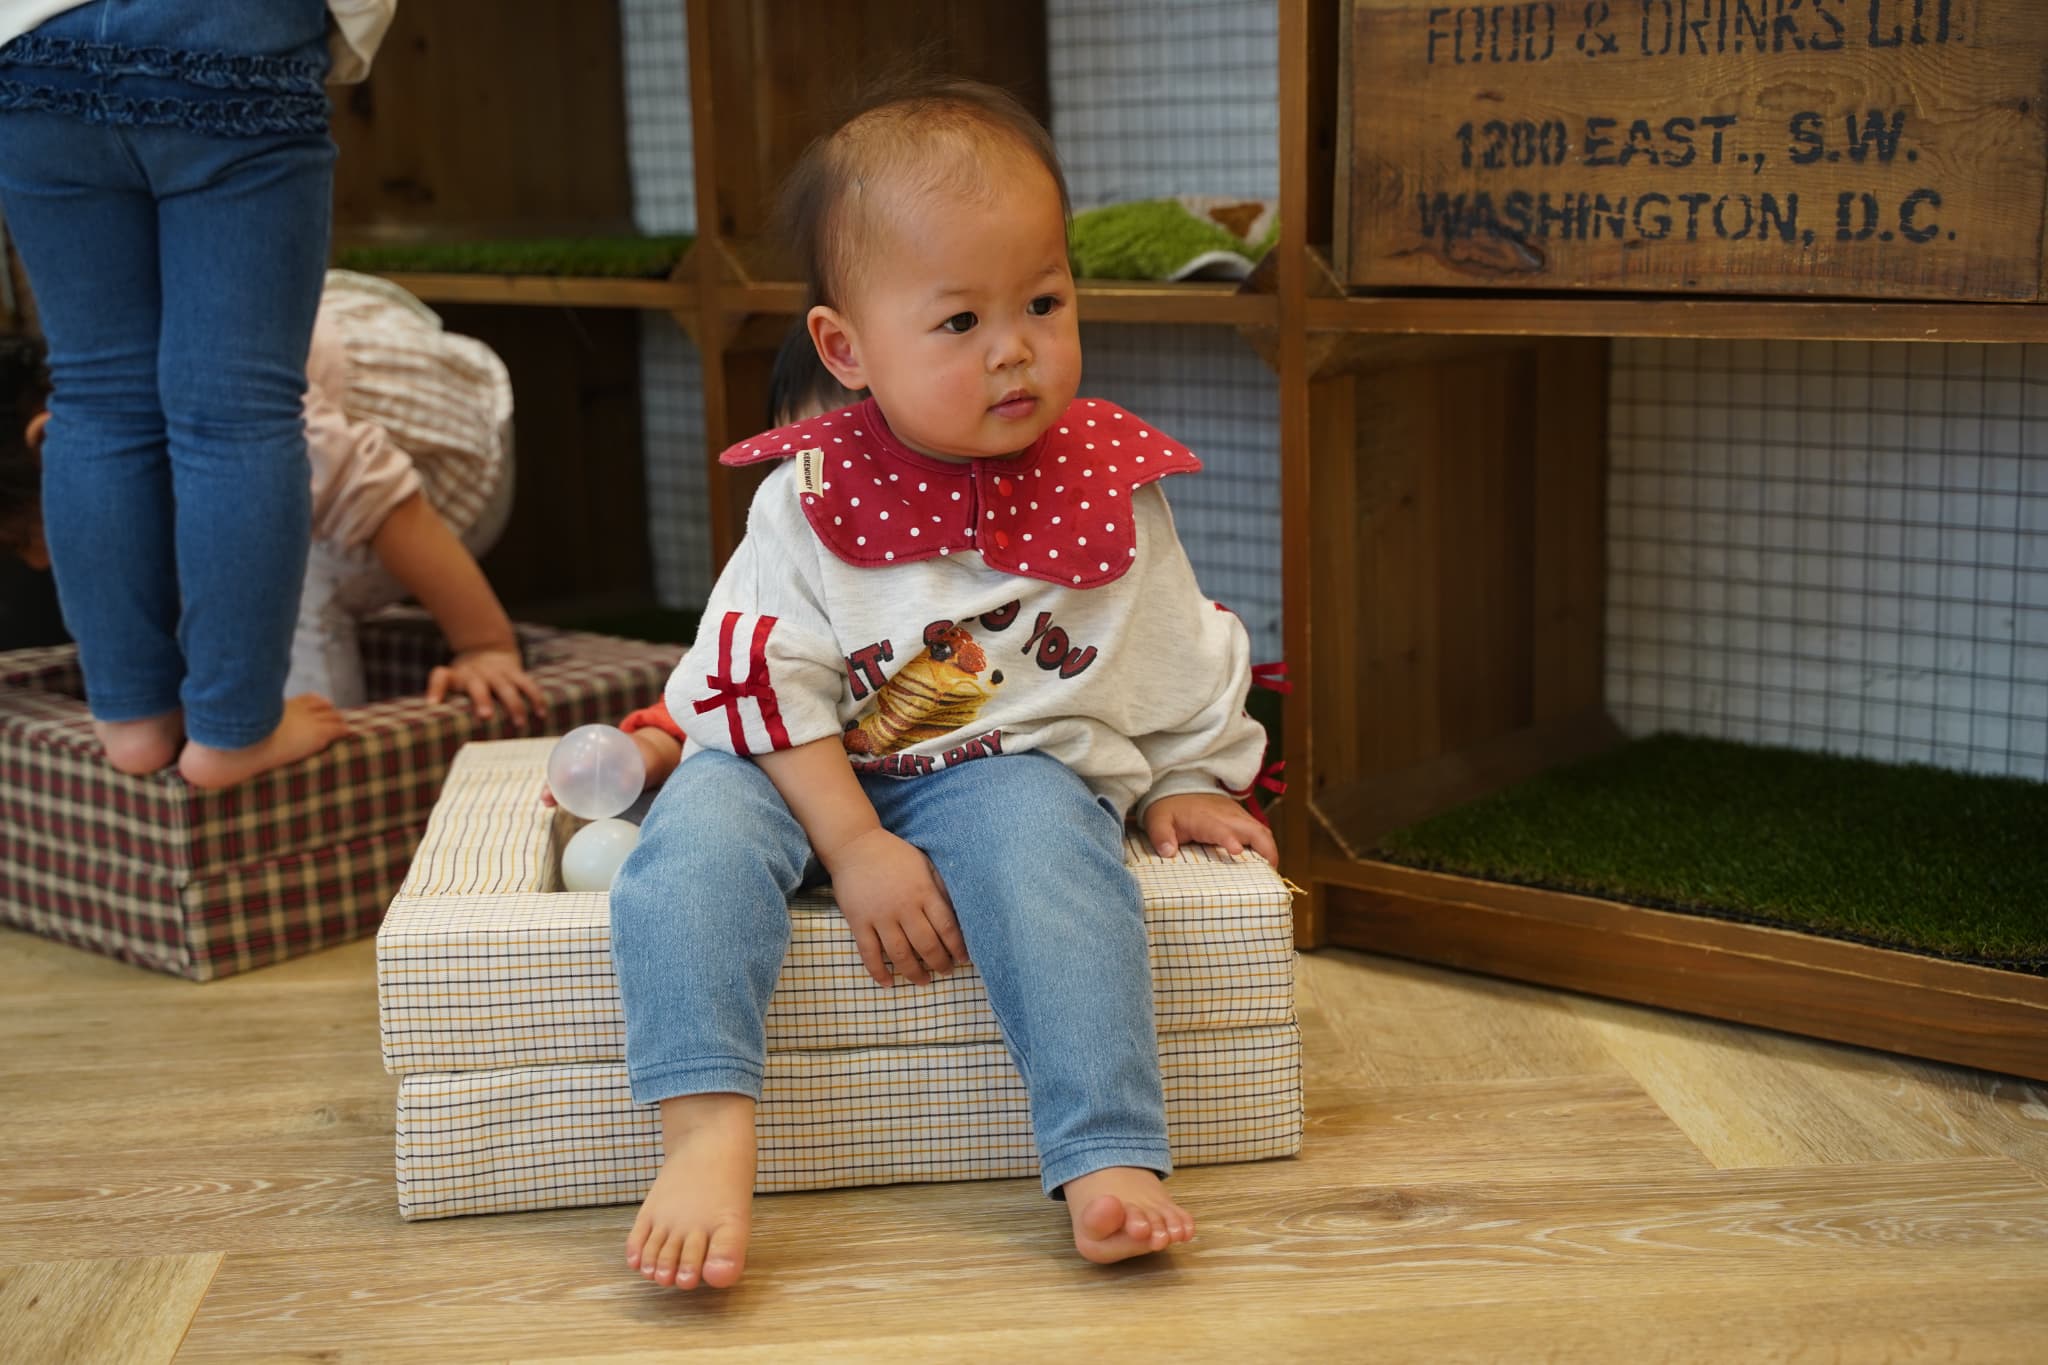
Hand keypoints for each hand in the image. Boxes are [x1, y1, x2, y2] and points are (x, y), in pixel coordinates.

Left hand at [426, 647, 546, 725]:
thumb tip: (430, 705)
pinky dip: (535, 698)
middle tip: (485, 716)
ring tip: (519, 723)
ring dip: (514, 704)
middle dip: (482, 700)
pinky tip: (541, 714)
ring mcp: (499, 673)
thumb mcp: (450, 676)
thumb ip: (439, 686)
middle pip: (479, 687)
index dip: (436, 688)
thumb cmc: (466, 673)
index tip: (433, 704)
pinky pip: (528, 685)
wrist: (487, 647)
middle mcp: (478, 674)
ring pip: (507, 687)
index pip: (443, 677)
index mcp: (458, 676)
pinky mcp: (516, 673)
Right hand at [820, 827, 968, 986]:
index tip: (964, 959)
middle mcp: (904, 907)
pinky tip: (889, 983)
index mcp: (924, 892)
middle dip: (940, 963)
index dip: (957, 947)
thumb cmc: (894, 855)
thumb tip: (957, 914)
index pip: (947, 927)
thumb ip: (940, 888)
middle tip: (946, 972)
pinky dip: (878, 971)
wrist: (855, 845)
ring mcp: (880, 916)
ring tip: (923, 982)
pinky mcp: (858, 922)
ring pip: (900, 954)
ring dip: (914, 973)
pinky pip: (869, 953)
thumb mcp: (925, 864)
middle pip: (926, 945)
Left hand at [1143, 791, 1277, 865]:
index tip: (1236, 851)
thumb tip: (1167, 852)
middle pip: (1254, 830)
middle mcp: (1227, 816)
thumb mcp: (1157, 820)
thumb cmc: (1168, 808)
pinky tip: (1264, 862)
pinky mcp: (1240, 817)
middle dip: (1266, 851)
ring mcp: (1236, 815)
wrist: (1177, 786)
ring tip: (1271, 872)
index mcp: (1206, 818)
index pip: (1222, 828)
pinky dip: (1265, 845)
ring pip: (1262, 831)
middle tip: (1269, 875)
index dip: (1230, 839)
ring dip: (1269, 849)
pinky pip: (1259, 830)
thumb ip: (1161, 835)